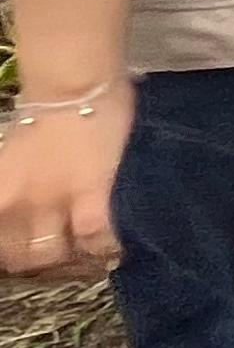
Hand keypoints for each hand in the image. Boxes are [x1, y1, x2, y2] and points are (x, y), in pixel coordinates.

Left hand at [0, 83, 129, 279]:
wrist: (71, 85)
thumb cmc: (40, 108)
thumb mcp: (11, 153)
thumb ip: (15, 179)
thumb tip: (25, 192)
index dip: (8, 252)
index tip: (19, 252)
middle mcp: (16, 207)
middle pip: (19, 255)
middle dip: (31, 261)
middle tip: (50, 256)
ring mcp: (52, 206)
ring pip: (53, 253)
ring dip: (65, 258)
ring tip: (79, 258)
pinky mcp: (90, 200)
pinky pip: (93, 238)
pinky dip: (101, 248)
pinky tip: (109, 252)